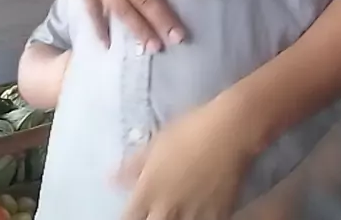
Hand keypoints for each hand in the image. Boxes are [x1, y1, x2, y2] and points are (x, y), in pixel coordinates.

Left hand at [118, 97, 255, 219]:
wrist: (230, 130)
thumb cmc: (190, 129)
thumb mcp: (158, 142)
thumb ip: (133, 165)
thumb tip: (110, 179)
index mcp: (148, 190)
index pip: (129, 219)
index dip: (130, 217)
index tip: (135, 212)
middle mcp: (166, 209)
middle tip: (157, 212)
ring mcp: (191, 216)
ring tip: (177, 212)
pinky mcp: (215, 217)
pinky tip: (197, 213)